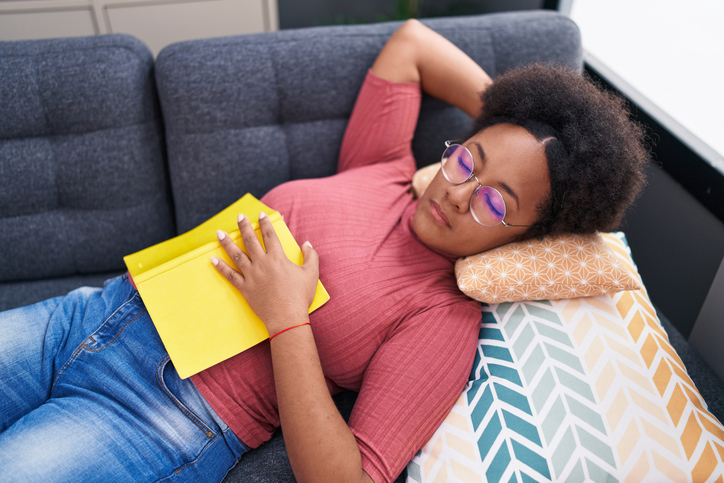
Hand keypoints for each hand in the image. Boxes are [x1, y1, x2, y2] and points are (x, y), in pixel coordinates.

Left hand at [211, 212, 318, 334]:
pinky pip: (229, 275)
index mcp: (277, 258)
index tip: (260, 214)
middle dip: (244, 227)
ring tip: (219, 233)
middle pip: (250, 241)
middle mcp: (261, 264)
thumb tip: (307, 243)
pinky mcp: (244, 288)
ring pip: (236, 255)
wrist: (287, 318)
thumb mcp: (311, 274)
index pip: (269, 235)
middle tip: (239, 217)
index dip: (265, 223)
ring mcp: (251, 276)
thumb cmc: (300, 296)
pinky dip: (221, 267)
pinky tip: (213, 259)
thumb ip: (311, 256)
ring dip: (227, 243)